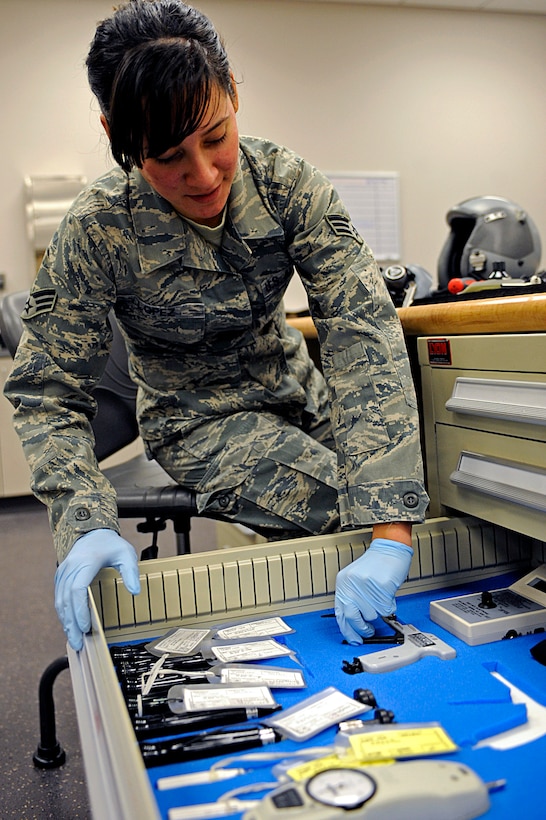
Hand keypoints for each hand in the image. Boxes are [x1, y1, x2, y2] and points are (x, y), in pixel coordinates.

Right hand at [54, 529, 139, 650]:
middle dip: (71, 623)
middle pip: (66, 600)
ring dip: (65, 621)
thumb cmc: (110, 544)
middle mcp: (71, 568)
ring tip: (73, 640)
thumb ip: (131, 572)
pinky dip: (63, 613)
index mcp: (86, 562)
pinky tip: (69, 626)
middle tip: (77, 643)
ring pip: (60, 601)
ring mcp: (64, 572)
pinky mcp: (61, 577)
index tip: (85, 626)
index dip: (80, 610)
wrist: (93, 532)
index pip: (78, 589)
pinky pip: (59, 597)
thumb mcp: (126, 554)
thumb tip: (135, 592)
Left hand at [334, 538, 412, 643]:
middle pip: (353, 618)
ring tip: (381, 599)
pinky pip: (385, 608)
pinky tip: (388, 595)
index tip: (353, 639)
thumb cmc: (375, 565)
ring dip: (378, 612)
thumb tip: (354, 624)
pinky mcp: (380, 586)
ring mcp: (365, 586)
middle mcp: (351, 585)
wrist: (389, 549)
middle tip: (369, 631)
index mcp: (343, 584)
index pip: (340, 614)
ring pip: (371, 615)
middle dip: (362, 628)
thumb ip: (352, 599)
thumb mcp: (355, 581)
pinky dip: (389, 606)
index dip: (347, 630)